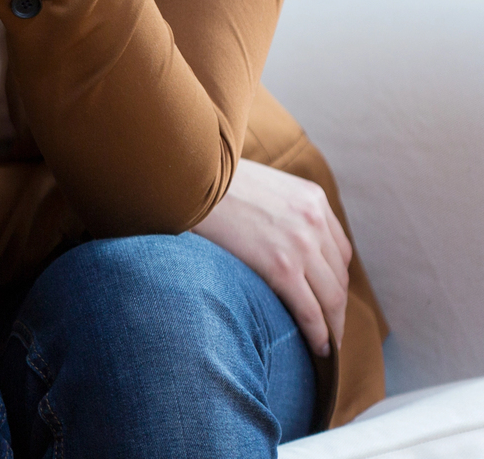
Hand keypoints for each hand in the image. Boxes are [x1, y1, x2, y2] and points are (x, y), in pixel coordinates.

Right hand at [192, 160, 352, 357]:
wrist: (186, 176)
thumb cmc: (208, 181)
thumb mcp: (257, 183)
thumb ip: (275, 205)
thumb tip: (267, 231)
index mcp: (311, 198)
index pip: (338, 249)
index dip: (334, 278)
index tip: (326, 296)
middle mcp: (314, 220)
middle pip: (338, 276)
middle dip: (336, 306)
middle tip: (330, 328)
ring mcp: (301, 243)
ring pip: (332, 297)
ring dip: (333, 325)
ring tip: (327, 344)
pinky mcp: (281, 266)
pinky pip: (311, 310)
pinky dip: (320, 334)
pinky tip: (319, 348)